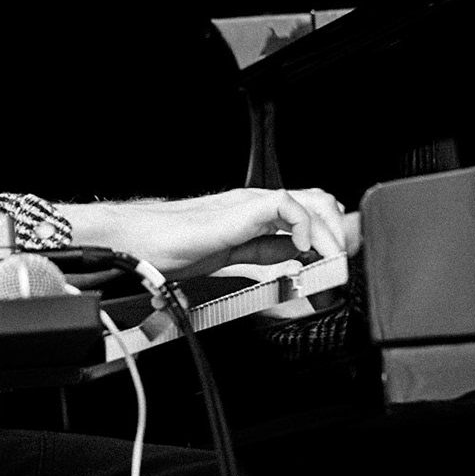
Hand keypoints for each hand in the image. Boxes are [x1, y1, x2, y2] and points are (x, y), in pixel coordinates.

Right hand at [59, 188, 358, 279]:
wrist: (136, 241)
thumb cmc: (168, 249)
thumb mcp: (230, 257)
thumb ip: (263, 256)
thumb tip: (294, 264)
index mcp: (255, 217)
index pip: (311, 216)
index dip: (332, 242)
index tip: (338, 273)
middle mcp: (257, 205)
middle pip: (321, 203)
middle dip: (339, 237)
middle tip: (339, 272)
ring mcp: (250, 204)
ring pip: (313, 202)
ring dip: (330, 237)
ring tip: (328, 268)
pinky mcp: (240, 210)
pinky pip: (288, 207)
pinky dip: (306, 230)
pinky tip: (303, 255)